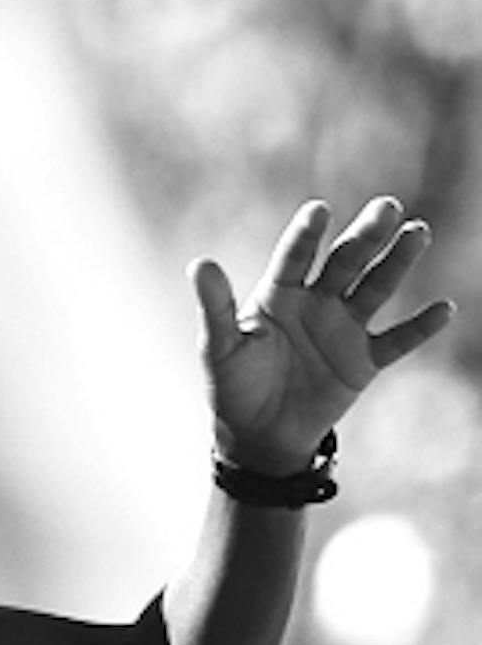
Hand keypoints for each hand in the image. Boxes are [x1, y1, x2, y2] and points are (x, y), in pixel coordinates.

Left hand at [190, 195, 453, 472]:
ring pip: (376, 288)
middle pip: (345, 261)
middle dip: (366, 235)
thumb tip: (200, 264)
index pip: (295, 257)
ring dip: (397, 263)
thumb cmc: (233, 387)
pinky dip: (419, 327)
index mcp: (280, 294)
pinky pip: (397, 341)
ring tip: (417, 234)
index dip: (306, 235)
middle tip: (388, 207)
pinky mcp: (364, 361)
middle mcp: (317, 302)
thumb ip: (215, 307)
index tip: (319, 211)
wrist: (258, 437)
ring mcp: (343, 329)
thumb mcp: (219, 349)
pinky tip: (443, 309)